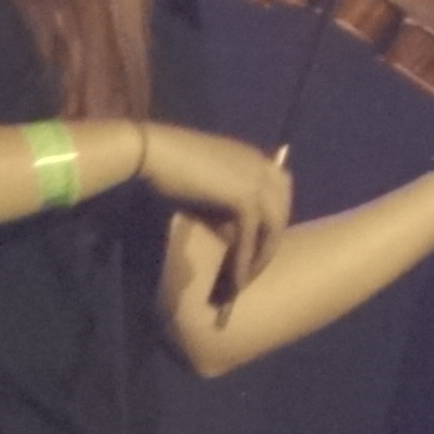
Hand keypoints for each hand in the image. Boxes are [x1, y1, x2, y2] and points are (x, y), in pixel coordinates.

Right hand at [131, 122, 293, 294]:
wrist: (152, 152)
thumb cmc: (167, 164)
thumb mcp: (206, 183)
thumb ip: (224, 200)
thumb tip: (228, 230)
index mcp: (254, 158)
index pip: (279, 192)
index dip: (272, 219)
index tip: (262, 242)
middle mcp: (263, 167)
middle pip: (281, 212)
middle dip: (270, 242)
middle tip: (254, 268)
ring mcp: (258, 181)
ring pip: (271, 228)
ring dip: (260, 258)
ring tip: (244, 281)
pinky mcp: (245, 197)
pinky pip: (251, 237)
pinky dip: (244, 260)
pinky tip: (236, 281)